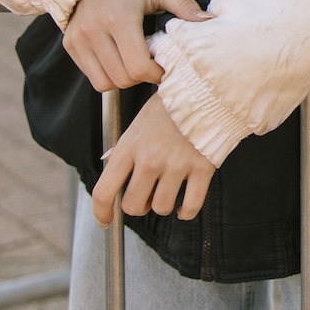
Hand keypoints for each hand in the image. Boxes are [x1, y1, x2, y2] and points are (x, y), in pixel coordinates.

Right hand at [62, 0, 208, 91]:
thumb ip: (185, 7)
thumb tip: (209, 22)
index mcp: (119, 18)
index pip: (137, 67)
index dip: (155, 74)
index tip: (164, 67)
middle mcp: (93, 30)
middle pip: (121, 79)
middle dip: (141, 78)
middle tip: (151, 64)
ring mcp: (78, 38)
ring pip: (103, 82)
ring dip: (123, 78)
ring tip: (134, 60)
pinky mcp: (70, 44)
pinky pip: (90, 74)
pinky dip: (106, 73)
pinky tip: (118, 56)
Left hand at [93, 96, 215, 223]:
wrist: (207, 89)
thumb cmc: (172, 103)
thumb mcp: (139, 121)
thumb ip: (124, 147)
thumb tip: (109, 164)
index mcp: (130, 146)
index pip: (104, 190)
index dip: (101, 212)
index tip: (105, 220)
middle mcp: (150, 159)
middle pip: (133, 205)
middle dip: (138, 206)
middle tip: (145, 198)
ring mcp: (176, 165)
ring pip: (161, 207)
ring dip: (162, 206)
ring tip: (167, 193)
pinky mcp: (202, 168)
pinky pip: (191, 205)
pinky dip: (186, 211)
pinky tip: (184, 207)